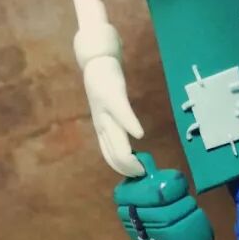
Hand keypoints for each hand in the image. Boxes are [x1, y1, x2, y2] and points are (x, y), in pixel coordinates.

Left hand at [82, 55, 144, 176]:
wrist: (97, 62)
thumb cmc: (105, 87)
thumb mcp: (108, 111)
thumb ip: (117, 128)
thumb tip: (128, 147)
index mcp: (102, 129)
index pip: (110, 156)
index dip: (122, 169)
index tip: (136, 177)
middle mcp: (102, 124)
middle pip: (113, 152)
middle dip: (127, 168)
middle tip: (141, 176)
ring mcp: (107, 111)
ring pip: (116, 139)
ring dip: (128, 156)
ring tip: (140, 167)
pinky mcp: (114, 95)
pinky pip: (123, 112)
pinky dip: (130, 124)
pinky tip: (139, 134)